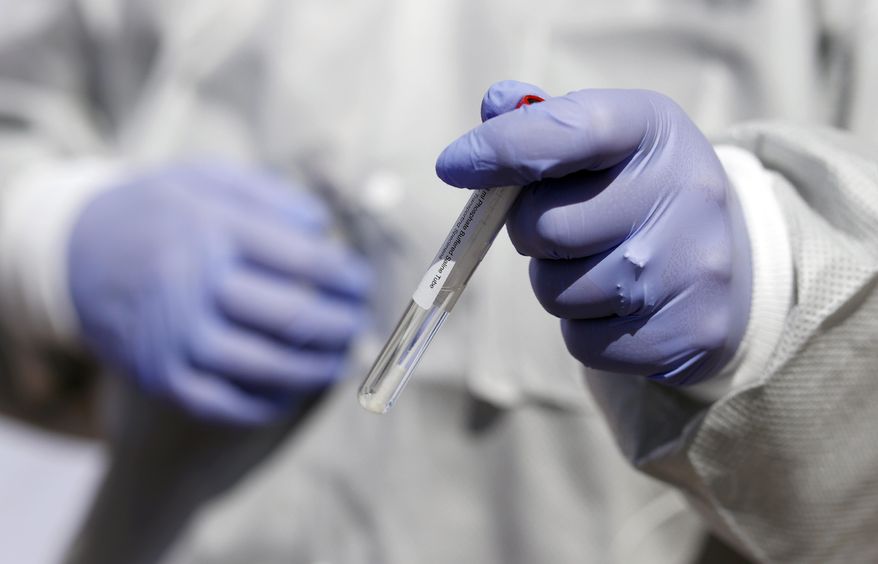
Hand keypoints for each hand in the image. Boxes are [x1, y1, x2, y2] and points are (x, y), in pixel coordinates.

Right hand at [68, 162, 371, 423]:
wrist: (75, 251)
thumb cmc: (159, 211)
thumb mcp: (208, 178)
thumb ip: (270, 196)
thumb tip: (323, 230)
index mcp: (212, 227)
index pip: (305, 262)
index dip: (347, 277)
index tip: (361, 283)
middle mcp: (192, 283)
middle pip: (292, 317)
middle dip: (341, 325)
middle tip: (358, 324)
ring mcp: (173, 335)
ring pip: (266, 366)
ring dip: (316, 369)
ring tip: (339, 362)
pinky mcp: (159, 374)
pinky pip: (224, 402)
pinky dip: (267, 402)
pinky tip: (291, 391)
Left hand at [436, 80, 750, 385]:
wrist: (728, 262)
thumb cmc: (636, 193)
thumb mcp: (604, 141)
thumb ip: (544, 122)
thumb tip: (495, 106)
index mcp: (655, 130)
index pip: (565, 130)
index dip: (500, 150)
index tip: (455, 166)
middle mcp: (687, 192)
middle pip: (546, 229)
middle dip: (530, 234)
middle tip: (558, 230)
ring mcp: (695, 267)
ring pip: (558, 293)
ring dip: (555, 285)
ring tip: (594, 266)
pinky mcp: (692, 332)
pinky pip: (585, 344)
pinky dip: (583, 331)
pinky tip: (617, 308)